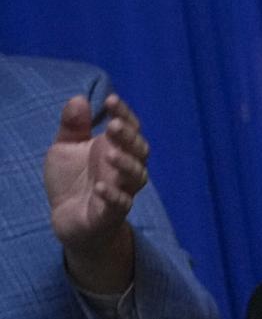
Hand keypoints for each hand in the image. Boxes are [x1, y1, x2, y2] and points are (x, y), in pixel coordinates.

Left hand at [46, 93, 150, 265]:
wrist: (68, 219)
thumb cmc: (73, 181)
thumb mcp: (65, 148)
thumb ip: (72, 126)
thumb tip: (79, 99)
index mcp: (116, 148)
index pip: (130, 128)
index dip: (125, 114)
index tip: (111, 100)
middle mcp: (124, 169)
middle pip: (140, 150)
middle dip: (129, 138)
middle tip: (114, 126)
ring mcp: (122, 190)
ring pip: (137, 177)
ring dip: (127, 165)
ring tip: (110, 154)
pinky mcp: (111, 214)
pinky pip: (120, 205)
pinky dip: (113, 196)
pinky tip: (99, 187)